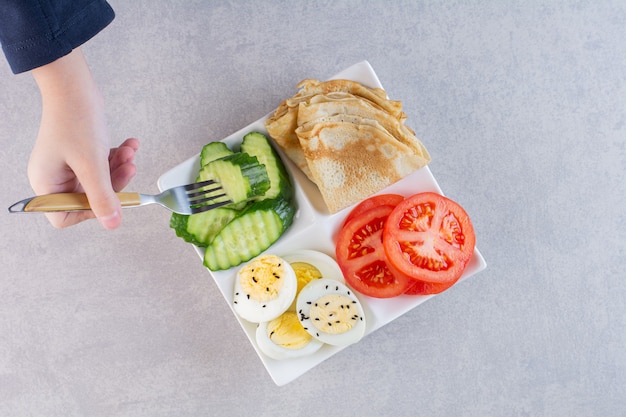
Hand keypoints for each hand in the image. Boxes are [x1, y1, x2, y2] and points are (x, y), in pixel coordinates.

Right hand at [28, 48, 138, 228]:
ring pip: (100, 179)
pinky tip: (129, 144)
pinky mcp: (80, 153)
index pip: (65, 216)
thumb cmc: (75, 120)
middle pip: (89, 197)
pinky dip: (116, 156)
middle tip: (130, 167)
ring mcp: (67, 165)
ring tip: (129, 152)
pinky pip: (102, 164)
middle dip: (113, 182)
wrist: (74, 86)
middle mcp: (54, 177)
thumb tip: (112, 223)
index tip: (111, 199)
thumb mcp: (92, 164)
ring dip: (118, 167)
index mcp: (46, 184)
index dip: (91, 211)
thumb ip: (103, 197)